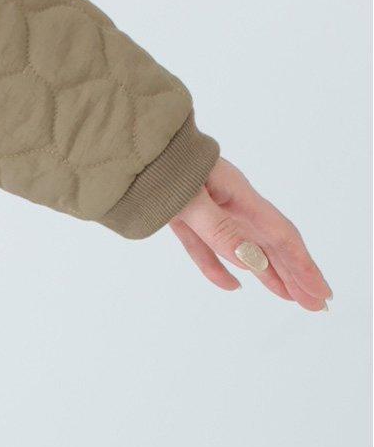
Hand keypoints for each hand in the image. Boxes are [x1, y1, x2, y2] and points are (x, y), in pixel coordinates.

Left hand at [169, 157, 331, 310]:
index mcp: (236, 193)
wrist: (125, 141)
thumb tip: (252, 261)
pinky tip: (231, 285)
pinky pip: (205, 245)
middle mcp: (227, 200)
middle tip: (316, 305)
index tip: (321, 293)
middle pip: (268, 242)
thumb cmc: (157, 163)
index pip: (278, 235)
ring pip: (242, 245)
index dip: (302, 265)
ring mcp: (204, 206)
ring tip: (289, 297)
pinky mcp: (181, 213)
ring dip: (267, 272)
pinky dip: (218, 266)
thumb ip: (219, 229)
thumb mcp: (189, 197)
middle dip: (294, 274)